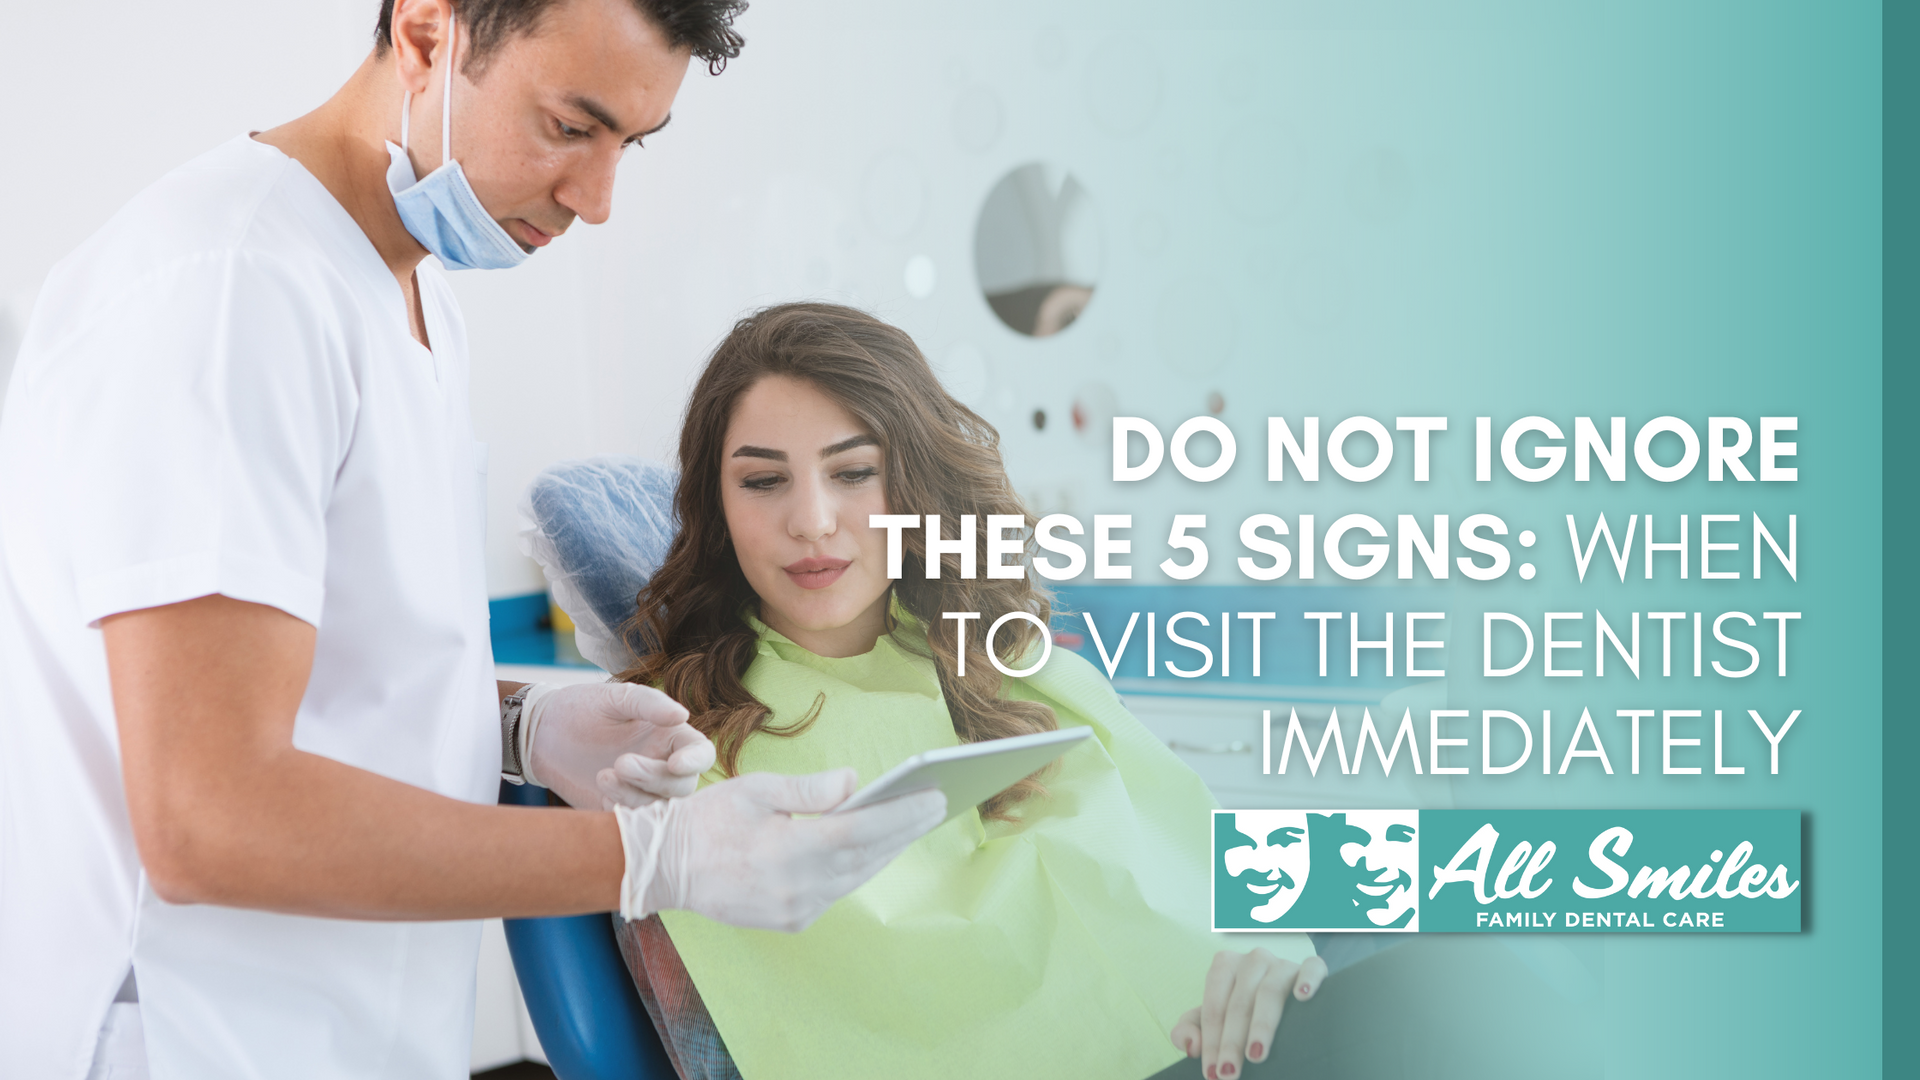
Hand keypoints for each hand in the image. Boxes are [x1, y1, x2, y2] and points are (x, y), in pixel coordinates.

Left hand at [522, 682, 714, 808]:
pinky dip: (622, 812)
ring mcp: (642, 791)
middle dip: (654, 778)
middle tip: (620, 763)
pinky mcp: (619, 810)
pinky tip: (600, 792)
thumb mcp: (614, 698)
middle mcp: (662, 766)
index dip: (695, 762)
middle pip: (683, 787)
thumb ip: (649, 704)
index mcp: (670, 737)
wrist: (541, 734)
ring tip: (602, 776)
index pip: (701, 754)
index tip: (675, 764)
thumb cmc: (581, 708)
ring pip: (660, 808)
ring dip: (635, 796)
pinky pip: (633, 822)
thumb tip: (683, 714)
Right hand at [614, 768, 944, 931]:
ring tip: (915, 821)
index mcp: (788, 849)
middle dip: (906, 829)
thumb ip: (809, 789)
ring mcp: (796, 910)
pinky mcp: (793, 921)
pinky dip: (860, 867)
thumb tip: (856, 783)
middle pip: (868, 856)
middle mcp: (798, 887)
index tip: (935, 796)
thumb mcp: (755, 790)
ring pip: (857, 876)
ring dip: (888, 849)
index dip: (902, 814)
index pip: (861, 831)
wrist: (666, 868)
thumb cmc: (708, 820)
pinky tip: (878, 847)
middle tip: (938, 803)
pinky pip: (839, 891)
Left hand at [1170, 948, 1327, 1078]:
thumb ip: (1191, 1030)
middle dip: (1231, 1042)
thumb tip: (1190, 1046)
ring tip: (1256, 1054)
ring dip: (1261, 1026)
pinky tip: (1302, 997)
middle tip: (1229, 1073)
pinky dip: (1307, 980)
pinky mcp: (1313, 968)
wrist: (1286, 1000)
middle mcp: (1253, 960)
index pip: (1213, 1007)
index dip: (1210, 1042)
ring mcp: (1282, 962)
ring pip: (1270, 991)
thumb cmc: (1244, 1012)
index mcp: (1225, 966)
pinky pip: (1311, 968)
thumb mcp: (1215, 1019)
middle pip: (1239, 1003)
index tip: (1212, 1073)